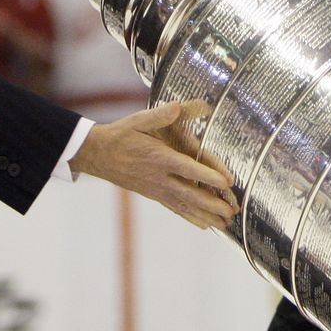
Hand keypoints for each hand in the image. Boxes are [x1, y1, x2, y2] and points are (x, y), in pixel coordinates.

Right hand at [68, 100, 237, 229]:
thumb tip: (178, 105)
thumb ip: (161, 115)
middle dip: (212, 204)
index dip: (207, 176)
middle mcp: (160, 177)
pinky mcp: (154, 195)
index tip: (226, 182)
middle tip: (232, 211)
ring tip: (225, 224)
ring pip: (185, 205)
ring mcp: (157, 189)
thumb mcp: (139, 120)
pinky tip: (205, 225)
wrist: (98, 155)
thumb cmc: (122, 135)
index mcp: (159, 157)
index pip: (187, 169)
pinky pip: (175, 208)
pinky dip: (191, 217)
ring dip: (206, 215)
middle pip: (190, 193)